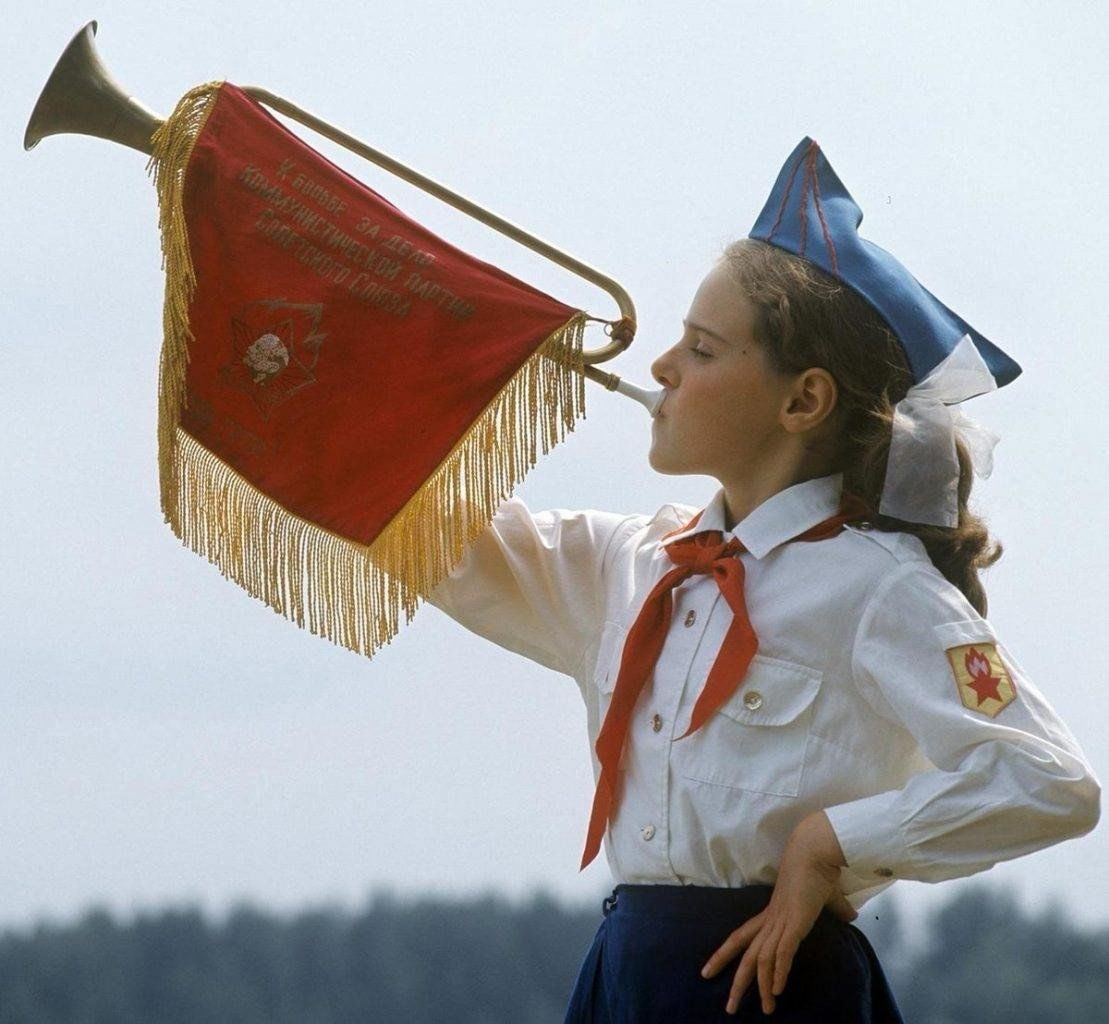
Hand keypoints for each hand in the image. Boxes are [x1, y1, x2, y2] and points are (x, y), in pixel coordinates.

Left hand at [701, 812, 855, 1015]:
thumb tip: (851, 915)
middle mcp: (771, 920)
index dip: (724, 954)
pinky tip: (777, 990)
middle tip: (728, 1008)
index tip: (707, 970)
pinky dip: (779, 972)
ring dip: (762, 987)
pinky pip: (782, 952)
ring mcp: (781, 921)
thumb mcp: (825, 896)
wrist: (815, 850)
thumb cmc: (817, 869)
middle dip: (736, 982)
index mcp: (771, 914)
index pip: (741, 937)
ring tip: (766, 1010)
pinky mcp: (795, 923)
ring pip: (762, 959)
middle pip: (745, 954)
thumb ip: (836, 909)